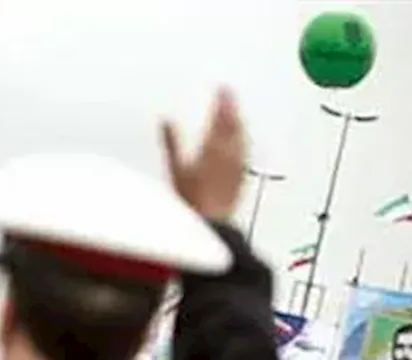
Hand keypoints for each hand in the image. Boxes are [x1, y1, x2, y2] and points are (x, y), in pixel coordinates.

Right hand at [161, 88, 247, 221]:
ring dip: (239, 121)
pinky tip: (242, 139)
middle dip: (232, 107)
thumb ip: (172, 142)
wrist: (212, 219)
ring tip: (237, 112)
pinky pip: (245, 149)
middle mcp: (230, 151)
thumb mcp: (176, 167)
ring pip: (242, 135)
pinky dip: (243, 138)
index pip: (220, 116)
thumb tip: (166, 121)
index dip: (222, 100)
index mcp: (213, 146)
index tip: (223, 88)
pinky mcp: (242, 173)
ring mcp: (238, 162)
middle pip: (234, 123)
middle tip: (231, 95)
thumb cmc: (193, 198)